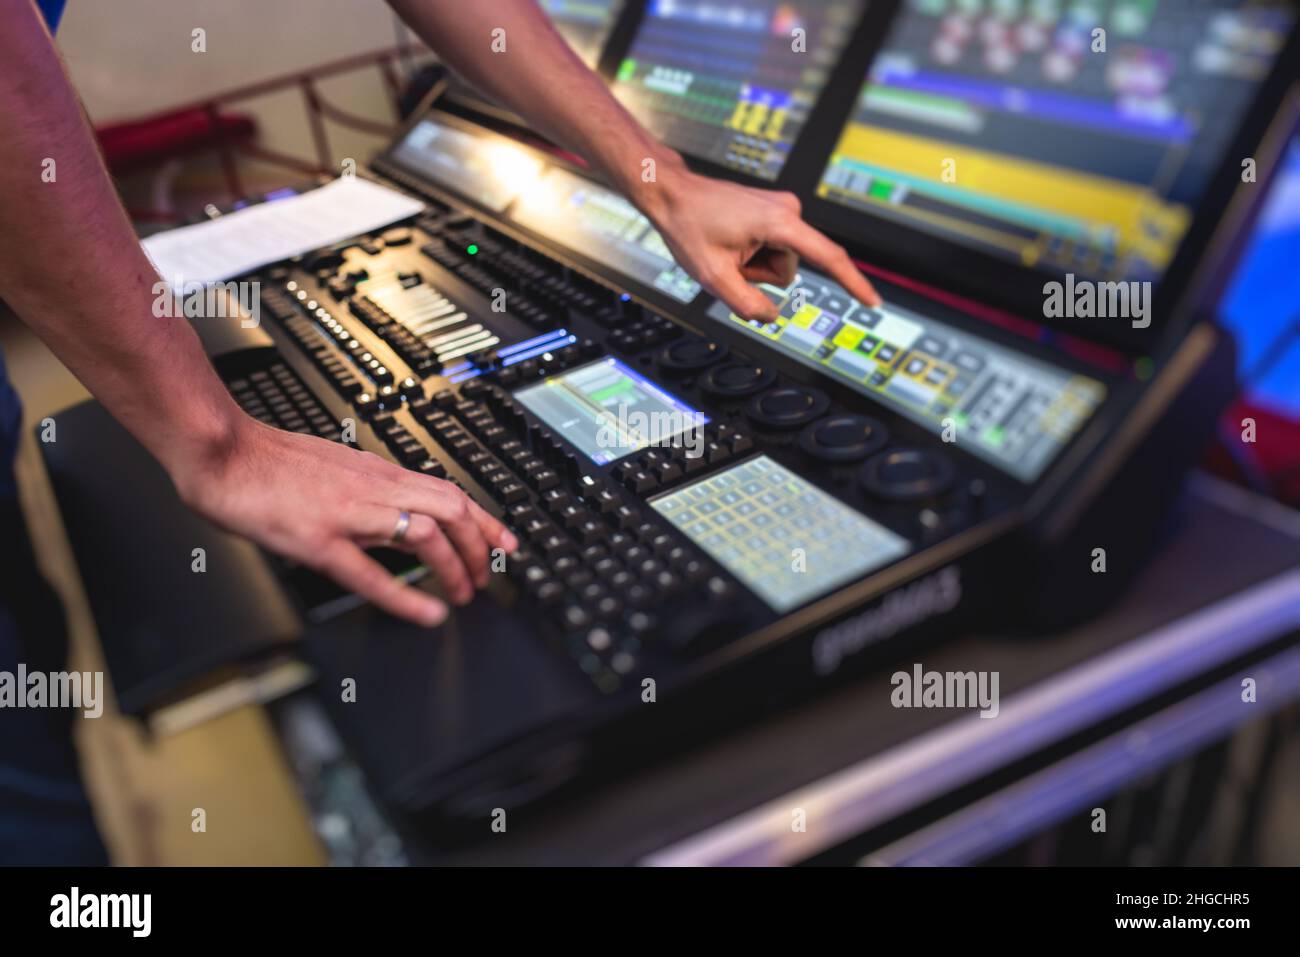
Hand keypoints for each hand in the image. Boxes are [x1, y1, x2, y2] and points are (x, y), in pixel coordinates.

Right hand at [171, 417, 517, 626]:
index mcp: (378, 472)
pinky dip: (407, 596)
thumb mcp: (338, 467)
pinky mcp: (319, 539)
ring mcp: (350, 513)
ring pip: (427, 534)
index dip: (486, 520)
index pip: (450, 492)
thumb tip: (397, 509)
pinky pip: (373, 572)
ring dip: (454, 569)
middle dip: (480, 548)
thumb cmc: (271, 462)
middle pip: (452, 510)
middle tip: (487, 577)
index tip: (506, 543)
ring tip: (462, 595)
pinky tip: (426, 613)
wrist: (224, 451)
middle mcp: (374, 488)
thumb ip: (370, 487)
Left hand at [642, 158, 881, 321]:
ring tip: (727, 246)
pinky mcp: (775, 213)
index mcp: (781, 223)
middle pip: (789, 270)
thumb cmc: (689, 226)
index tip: (873, 302)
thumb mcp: (713, 277)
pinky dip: (752, 254)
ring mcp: (783, 210)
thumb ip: (747, 305)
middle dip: (759, 275)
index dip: (853, 283)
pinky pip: (772, 249)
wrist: (673, 194)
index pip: (829, 258)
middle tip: (728, 258)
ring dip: (753, 265)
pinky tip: (730, 240)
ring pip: (780, 262)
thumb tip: (771, 316)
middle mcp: (789, 211)